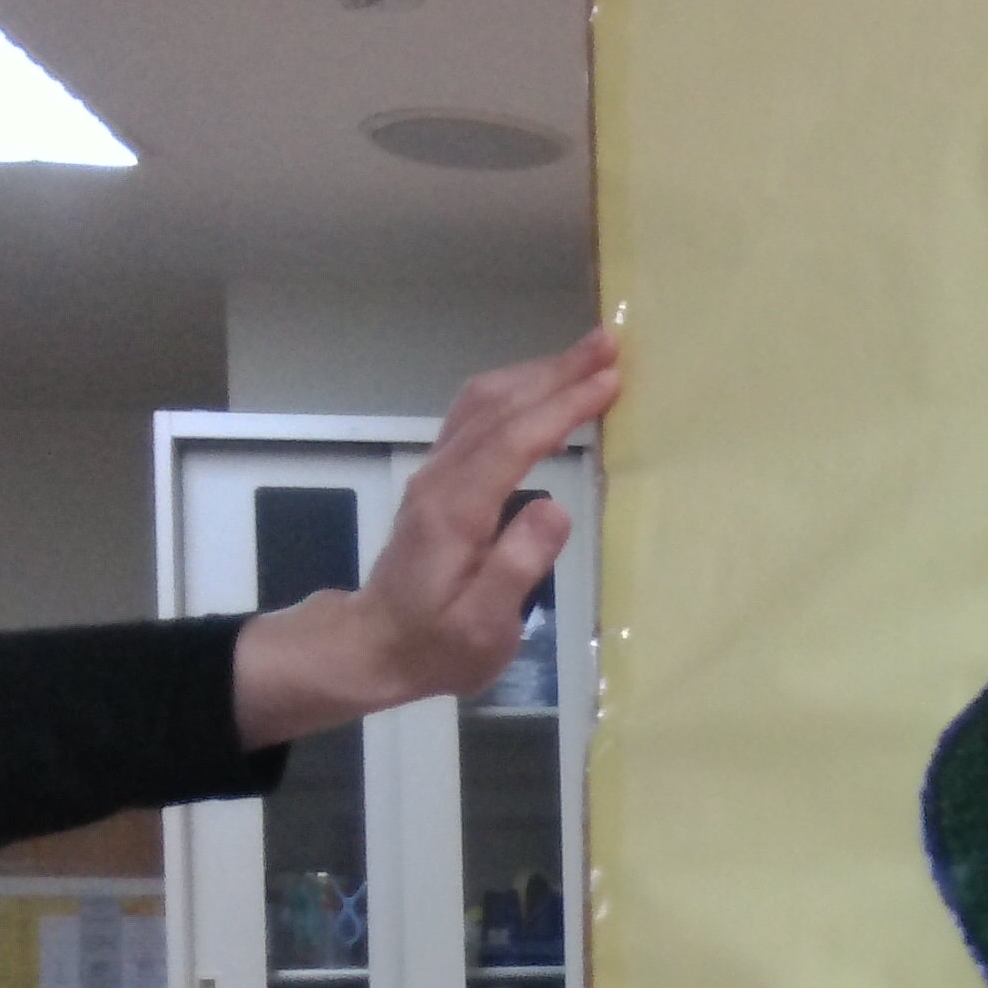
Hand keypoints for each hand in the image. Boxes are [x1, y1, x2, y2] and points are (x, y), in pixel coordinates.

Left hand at [232, 329, 621, 747]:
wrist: (377, 643)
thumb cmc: (437, 643)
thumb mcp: (481, 626)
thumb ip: (516, 567)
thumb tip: (554, 509)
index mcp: (454, 510)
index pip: (513, 440)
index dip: (562, 407)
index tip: (610, 380)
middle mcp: (441, 477)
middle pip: (499, 406)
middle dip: (556, 371)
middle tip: (609, 343)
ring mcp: (437, 471)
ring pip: (483, 401)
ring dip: (537, 373)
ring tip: (588, 355)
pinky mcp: (441, 475)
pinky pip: (477, 414)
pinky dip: (517, 389)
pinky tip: (543, 385)